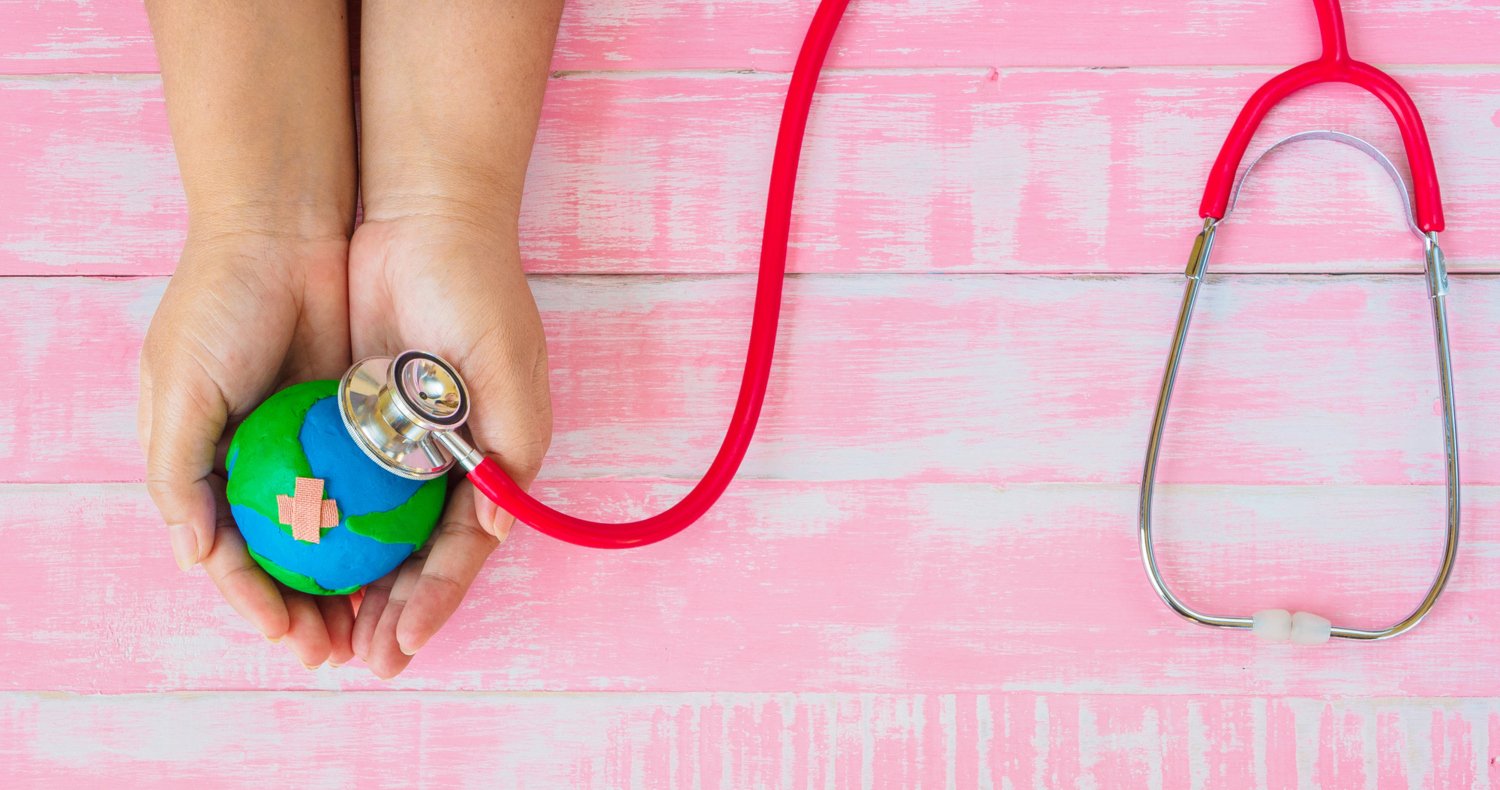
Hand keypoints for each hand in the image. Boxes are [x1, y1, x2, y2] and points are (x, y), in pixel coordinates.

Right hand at [138, 230, 357, 668]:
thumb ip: (177, 475)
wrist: (284, 231)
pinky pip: (380, 489)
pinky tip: (405, 566)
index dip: (260, 602)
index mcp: (212, 464)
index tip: (289, 637)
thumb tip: (193, 559)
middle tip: (339, 651)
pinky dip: (388, 532)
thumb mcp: (180, 389)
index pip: (238, 556)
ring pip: (342, 536)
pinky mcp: (367, 419)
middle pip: (294, 558)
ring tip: (376, 628)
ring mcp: (320, 443)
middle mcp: (267, 462)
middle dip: (314, 610)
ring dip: (356, 586)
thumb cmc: (219, 307)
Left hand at [346, 214, 552, 677]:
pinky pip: (341, 493)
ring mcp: (401, 447)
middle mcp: (449, 464)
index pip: (461, 549)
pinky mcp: (358, 423)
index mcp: (494, 461)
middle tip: (355, 660)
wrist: (422, 220)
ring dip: (355, 590)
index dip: (432, 602)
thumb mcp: (507, 368)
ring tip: (321, 636)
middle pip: (418, 559)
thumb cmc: (476, 291)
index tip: (397, 644)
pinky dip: (327, 535)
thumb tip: (493, 527)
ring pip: (376, 538)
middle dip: (390, 614)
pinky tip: (298, 569)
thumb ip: (508, 447)